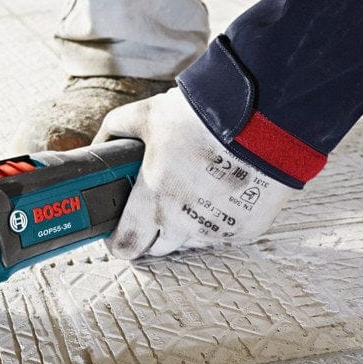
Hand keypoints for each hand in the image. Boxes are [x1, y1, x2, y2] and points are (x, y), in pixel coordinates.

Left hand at [95, 88, 295, 258]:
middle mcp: (185, 221)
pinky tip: (217, 193)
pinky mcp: (246, 229)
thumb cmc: (201, 117)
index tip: (116, 234)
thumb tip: (98, 148)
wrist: (263, 118)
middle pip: (157, 248)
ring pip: (190, 241)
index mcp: (156, 198)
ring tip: (190, 191)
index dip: (117, 242)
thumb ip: (114, 132)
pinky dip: (215, 220)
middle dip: (149, 233)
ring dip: (184, 225)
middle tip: (152, 208)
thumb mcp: (145, 115)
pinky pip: (221, 234)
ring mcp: (218, 228)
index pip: (127, 245)